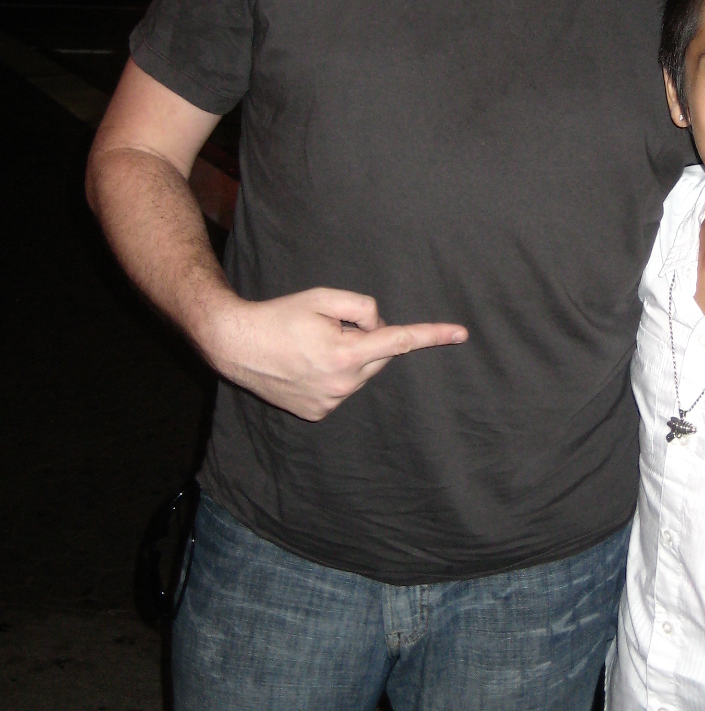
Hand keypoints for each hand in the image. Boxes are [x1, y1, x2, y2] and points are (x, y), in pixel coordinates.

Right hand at [206, 287, 467, 420]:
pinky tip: (306, 366)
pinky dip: (334, 375)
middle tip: (334, 327)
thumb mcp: (323, 297)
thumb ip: (361, 306)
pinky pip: (342, 389)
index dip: (432, 335)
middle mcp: (344, 384)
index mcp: (348, 354)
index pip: (399, 341)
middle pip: (380, 356)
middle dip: (368, 339)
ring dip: (350, 358)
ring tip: (312, 347)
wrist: (236, 345)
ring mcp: (331, 402)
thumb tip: (379, 325)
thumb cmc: (280, 316)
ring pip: (361, 373)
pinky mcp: (319, 413)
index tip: (461, 333)